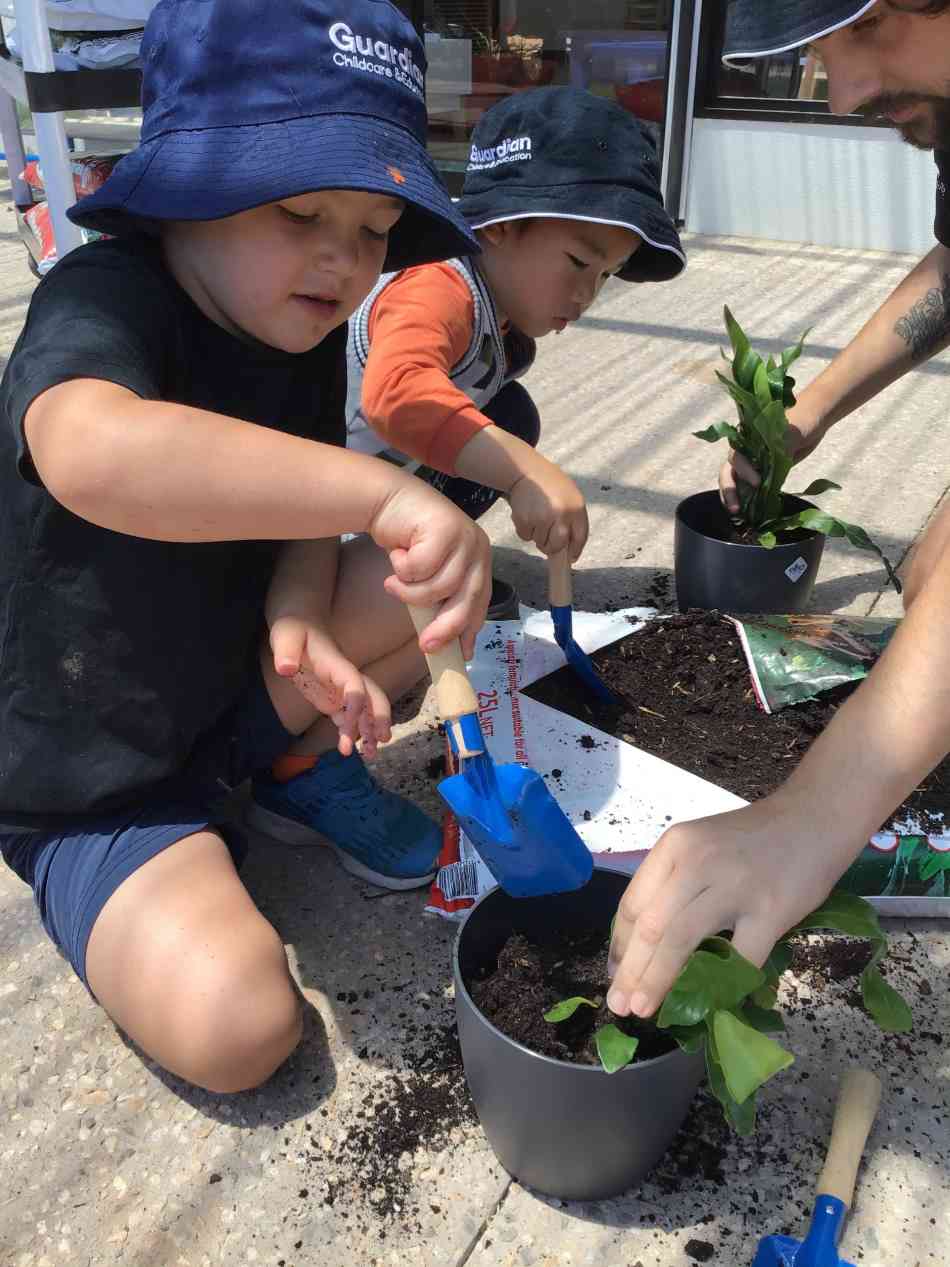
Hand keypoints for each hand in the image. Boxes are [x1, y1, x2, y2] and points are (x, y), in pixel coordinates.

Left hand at [269, 617, 391, 757]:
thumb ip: (286, 651)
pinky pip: (348, 716)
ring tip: (370, 755)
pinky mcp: (333, 697)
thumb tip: (285, 669)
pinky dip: (353, 732)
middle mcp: (345, 677)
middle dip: (379, 717)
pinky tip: (351, 749)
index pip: (354, 684)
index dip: (356, 703)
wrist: (300, 624)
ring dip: (370, 730)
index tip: (349, 724)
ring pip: (365, 709)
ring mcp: (340, 688)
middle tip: (381, 741)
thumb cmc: (293, 629)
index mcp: (336, 664)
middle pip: (372, 696)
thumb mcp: (285, 636)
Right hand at [369, 482, 491, 658]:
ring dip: (409, 592)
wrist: (390, 501)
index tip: (463, 655)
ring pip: (440, 587)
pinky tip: (395, 553)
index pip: (480, 602)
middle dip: (446, 627)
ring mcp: (464, 537)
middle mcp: (478, 549)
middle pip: (467, 599)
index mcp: (479, 561)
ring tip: (393, 582)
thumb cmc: (407, 541)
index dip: (470, 629)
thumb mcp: (428, 575)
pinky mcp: (445, 528)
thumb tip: (440, 641)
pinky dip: (401, 568)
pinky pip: (420, 568)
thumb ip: (440, 599)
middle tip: (425, 645)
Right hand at [508, 454, 588, 559]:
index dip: (575, 550)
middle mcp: (561, 515)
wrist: (527, 471)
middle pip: (557, 546)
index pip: (579, 538)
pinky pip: (525, 536)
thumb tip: (570, 551)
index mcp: (576, 509)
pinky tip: (527, 514)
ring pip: (539, 542)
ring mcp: (542, 518)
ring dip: (537, 535)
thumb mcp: (571, 498)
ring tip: (537, 515)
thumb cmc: (551, 486)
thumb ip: (573, 520)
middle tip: (548, 538)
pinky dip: (525, 530)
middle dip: (552, 547)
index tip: (571, 557)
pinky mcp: (525, 519)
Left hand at [605, 795, 842, 1018]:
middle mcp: (697, 861)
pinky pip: (739, 959)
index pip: (634, 904)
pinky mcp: (769, 910)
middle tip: (620, 1005)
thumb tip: (643, 943)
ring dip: (658, 982)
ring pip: (682, 942)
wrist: (814, 819)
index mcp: (675, 845)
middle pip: (651, 927)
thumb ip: (673, 883)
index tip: (614, 976)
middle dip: (631, 972)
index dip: (620, 947)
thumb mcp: (700, 845)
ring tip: (645, 1010)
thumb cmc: (753, 838)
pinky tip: (709, 1004)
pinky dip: (721, 986)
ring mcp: (734, 885)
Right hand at [719, 403, 829, 515]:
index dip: (744, 471)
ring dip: (734, 498)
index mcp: (746, 438)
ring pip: (736, 482)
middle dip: (730, 491)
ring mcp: (752, 463)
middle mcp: (744, 451)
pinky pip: (751, 488)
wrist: (812, 423)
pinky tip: (750, 513)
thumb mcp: (791, 433)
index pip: (736, 457)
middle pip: (729, 472)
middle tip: (736, 509)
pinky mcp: (762, 473)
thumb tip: (772, 468)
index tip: (757, 483)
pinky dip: (749, 500)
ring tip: (738, 514)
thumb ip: (780, 447)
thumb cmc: (800, 421)